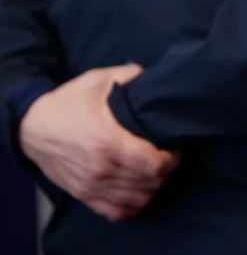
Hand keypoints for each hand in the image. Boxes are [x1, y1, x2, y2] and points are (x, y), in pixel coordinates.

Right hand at [19, 64, 179, 221]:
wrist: (32, 128)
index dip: (171, 159)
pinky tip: (138, 190)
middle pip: (150, 183)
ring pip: (138, 199)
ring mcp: (92, 186)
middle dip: (165, 171)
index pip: (153, 164)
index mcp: (108, 142)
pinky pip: (118, 212)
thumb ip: (130, 75)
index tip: (173, 149)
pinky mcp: (84, 195)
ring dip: (152, 187)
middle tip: (166, 158)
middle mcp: (101, 169)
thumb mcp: (98, 81)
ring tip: (154, 172)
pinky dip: (134, 204)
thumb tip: (154, 75)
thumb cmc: (68, 104)